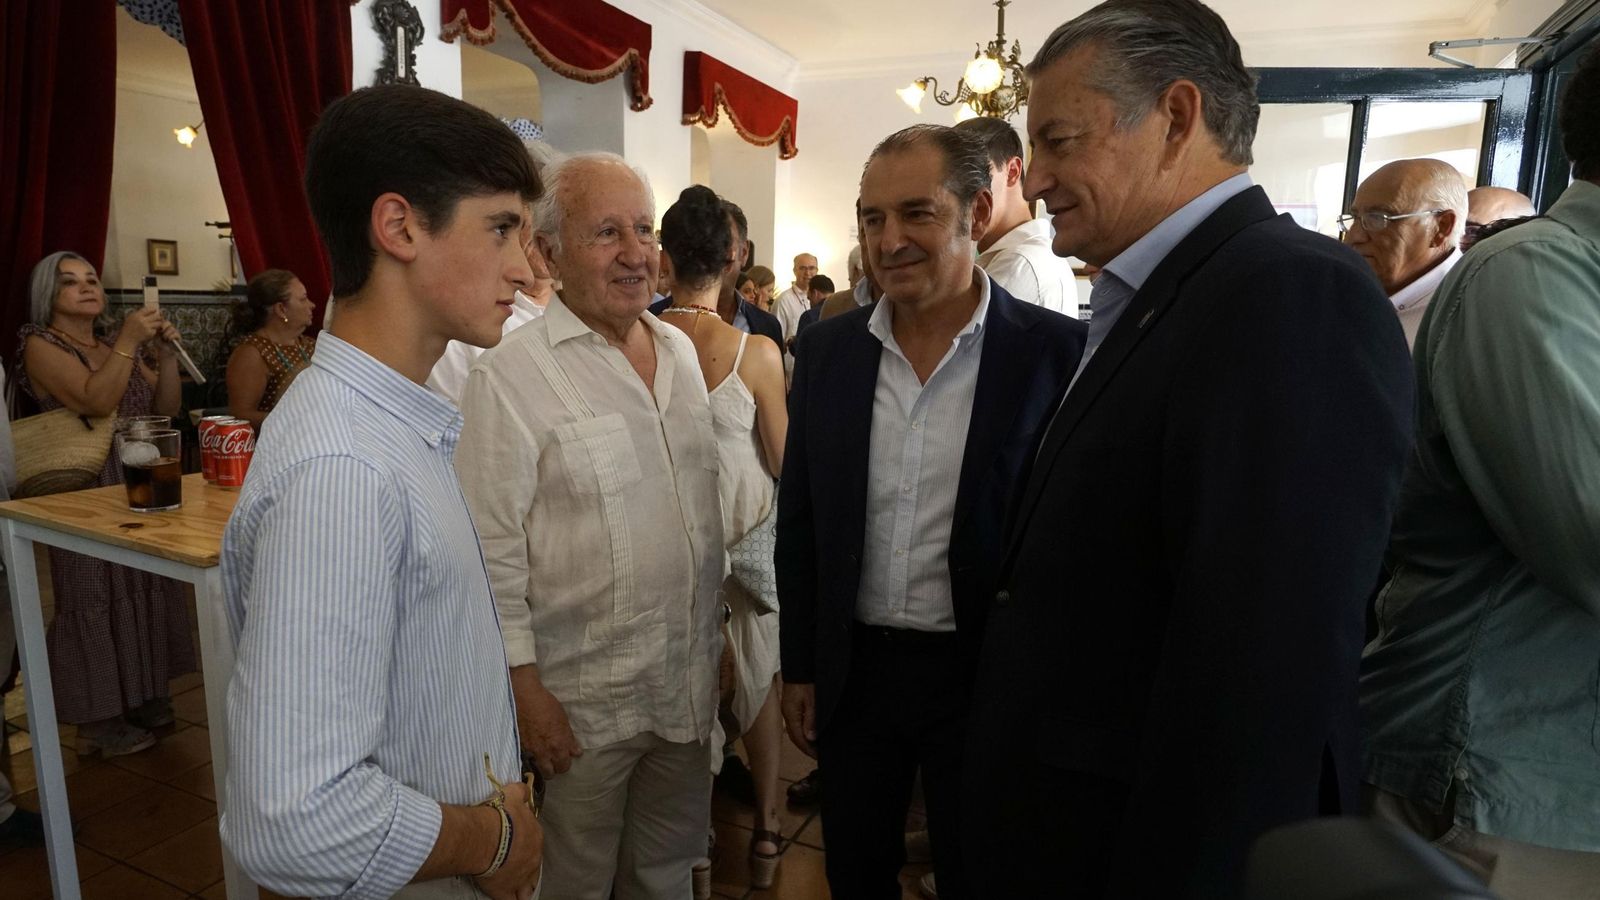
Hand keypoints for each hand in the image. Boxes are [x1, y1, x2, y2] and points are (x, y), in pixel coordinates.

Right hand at [116, 307, 167, 348]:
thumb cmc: (128, 329)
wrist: (127, 340)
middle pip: (156, 316)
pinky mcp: (149, 333)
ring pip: (158, 323)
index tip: (156, 310)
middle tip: (159, 318)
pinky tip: (150, 331)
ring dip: (158, 324)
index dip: (153, 309)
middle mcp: (142, 320)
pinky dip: (154, 331)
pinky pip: (155, 330)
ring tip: (155, 325)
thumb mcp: (130, 318)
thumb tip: (150, 310)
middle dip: (159, 317)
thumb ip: (139, 314)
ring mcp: (146, 327)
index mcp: (136, 315)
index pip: (148, 309)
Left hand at [155, 319, 182, 353]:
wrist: (163, 351)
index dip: (161, 322)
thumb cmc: (158, 344)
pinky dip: (171, 336)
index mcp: (163, 327)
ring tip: (164, 338)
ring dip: (167, 333)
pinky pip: (176, 334)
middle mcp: (169, 328)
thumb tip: (155, 323)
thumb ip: (156, 329)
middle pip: (168, 322)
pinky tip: (168, 340)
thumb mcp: (155, 335)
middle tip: (161, 331)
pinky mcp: (178, 337)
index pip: (163, 320)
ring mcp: (174, 332)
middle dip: (164, 326)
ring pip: (172, 328)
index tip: (158, 326)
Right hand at [474, 781, 542, 899]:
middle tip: (511, 861)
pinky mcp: (507, 891)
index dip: (523, 841)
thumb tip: (524, 788)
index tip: (514, 840)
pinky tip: (513, 898)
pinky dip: (514, 898)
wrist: (485, 838)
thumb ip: (520, 791)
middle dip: (524, 863)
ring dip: (524, 885)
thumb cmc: (499, 816)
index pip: (533, 840)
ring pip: (527, 885)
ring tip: (518, 885)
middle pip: (532, 863)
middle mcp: (533, 859)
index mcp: (536, 837)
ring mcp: (522, 878)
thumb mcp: (511, 795)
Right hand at [510, 666, 582, 775]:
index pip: (565, 766)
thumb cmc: (547, 705)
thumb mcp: (563, 720)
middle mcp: (547, 751)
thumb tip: (576, 752)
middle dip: (555, 769)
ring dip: (544, 768)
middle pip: (553, 772)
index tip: (565, 758)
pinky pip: (530, 760)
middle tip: (555, 762)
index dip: (566, 763)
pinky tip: (534, 754)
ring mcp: (533, 751)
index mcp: (560, 744)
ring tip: (545, 762)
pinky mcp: (522, 748)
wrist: (525, 698)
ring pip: (540, 771)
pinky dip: (533, 760)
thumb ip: (569, 739)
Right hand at [782, 682, 817, 758]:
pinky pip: (796, 722)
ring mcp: (787, 708)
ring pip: (794, 730)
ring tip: (815, 746)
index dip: (808, 749)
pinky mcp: (790, 704)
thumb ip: (811, 719)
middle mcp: (787, 713)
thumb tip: (810, 737)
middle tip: (818, 755)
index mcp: (790, 714)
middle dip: (805, 747)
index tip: (818, 757)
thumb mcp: (812, 699)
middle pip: (794, 736)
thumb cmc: (807, 679)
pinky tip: (810, 731)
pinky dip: (802, 730)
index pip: (798, 738)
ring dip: (804, 739)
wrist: (801, 663)